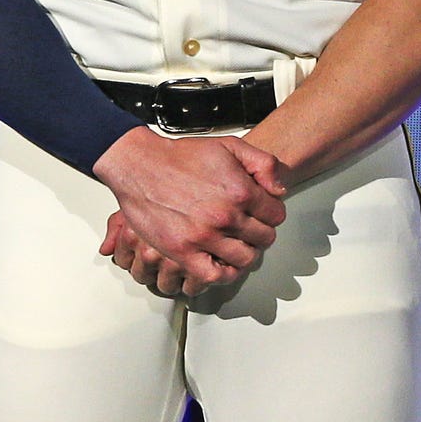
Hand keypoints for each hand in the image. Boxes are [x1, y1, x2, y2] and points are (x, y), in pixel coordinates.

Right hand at [90, 129, 287, 292]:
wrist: (140, 165)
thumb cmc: (181, 156)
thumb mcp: (231, 146)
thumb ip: (264, 164)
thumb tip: (280, 190)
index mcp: (240, 191)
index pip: (276, 215)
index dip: (271, 213)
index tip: (261, 213)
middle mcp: (225, 216)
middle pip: (264, 238)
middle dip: (260, 232)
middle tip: (250, 229)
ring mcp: (203, 236)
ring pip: (244, 259)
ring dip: (246, 253)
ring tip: (238, 245)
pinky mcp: (181, 251)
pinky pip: (213, 275)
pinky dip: (223, 273)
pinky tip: (222, 262)